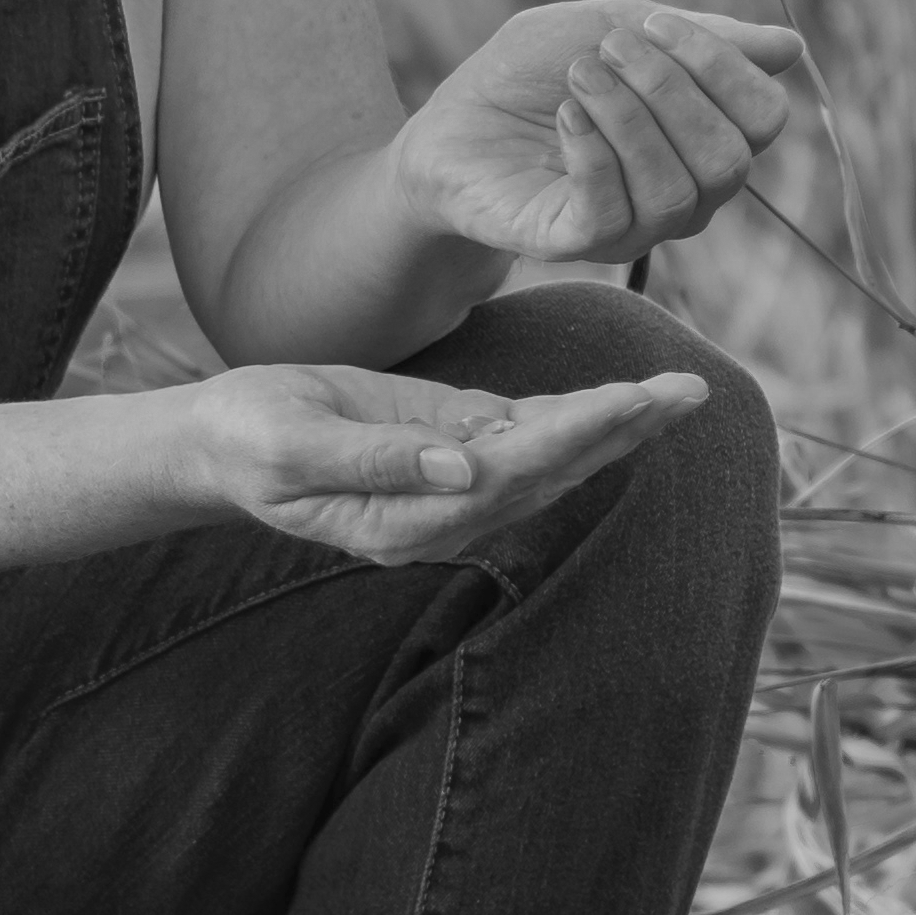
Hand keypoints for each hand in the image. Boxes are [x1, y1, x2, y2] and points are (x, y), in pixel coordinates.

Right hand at [177, 363, 719, 564]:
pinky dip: (579, 417)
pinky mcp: (453, 451)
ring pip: (551, 459)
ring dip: (617, 426)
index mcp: (406, 522)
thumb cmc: (251, 439)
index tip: (624, 402)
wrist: (226, 441)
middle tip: (688, 393)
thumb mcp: (295, 446)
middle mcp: (444, 515)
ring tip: (680, 392)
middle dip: (620, 432)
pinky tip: (628, 401)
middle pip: (550, 474)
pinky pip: (526, 437)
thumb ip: (377, 460)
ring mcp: (453, 487)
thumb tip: (463, 465)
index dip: (569, 438)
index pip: (507, 479)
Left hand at [390, 0, 809, 266]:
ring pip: (677, 192)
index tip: (652, 24)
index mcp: (704, 136)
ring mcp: (635, 227)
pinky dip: (593, 155)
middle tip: (606, 50)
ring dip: (628, 119)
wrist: (449, 127)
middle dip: (671, 89)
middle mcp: (686, 192)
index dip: (721, 65)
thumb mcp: (610, 26)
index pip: (764, 118)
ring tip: (579, 79)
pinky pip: (615, 215)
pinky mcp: (578, 244)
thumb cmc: (534, 76)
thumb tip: (791, 46)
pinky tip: (564, 118)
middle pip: (730, 159)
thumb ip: (695, 34)